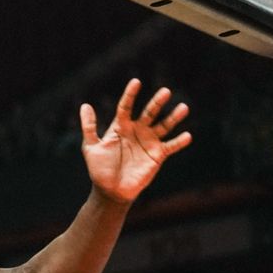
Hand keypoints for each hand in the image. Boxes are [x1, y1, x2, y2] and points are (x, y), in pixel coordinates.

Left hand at [80, 79, 191, 202]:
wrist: (110, 190)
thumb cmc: (99, 169)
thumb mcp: (91, 147)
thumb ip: (89, 127)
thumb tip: (85, 105)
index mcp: (120, 127)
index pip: (126, 107)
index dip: (130, 95)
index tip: (136, 82)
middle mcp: (137, 131)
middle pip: (149, 113)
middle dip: (157, 102)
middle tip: (166, 91)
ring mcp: (148, 142)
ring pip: (164, 126)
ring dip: (173, 118)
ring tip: (183, 108)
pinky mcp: (157, 155)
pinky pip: (170, 146)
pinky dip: (179, 142)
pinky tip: (187, 136)